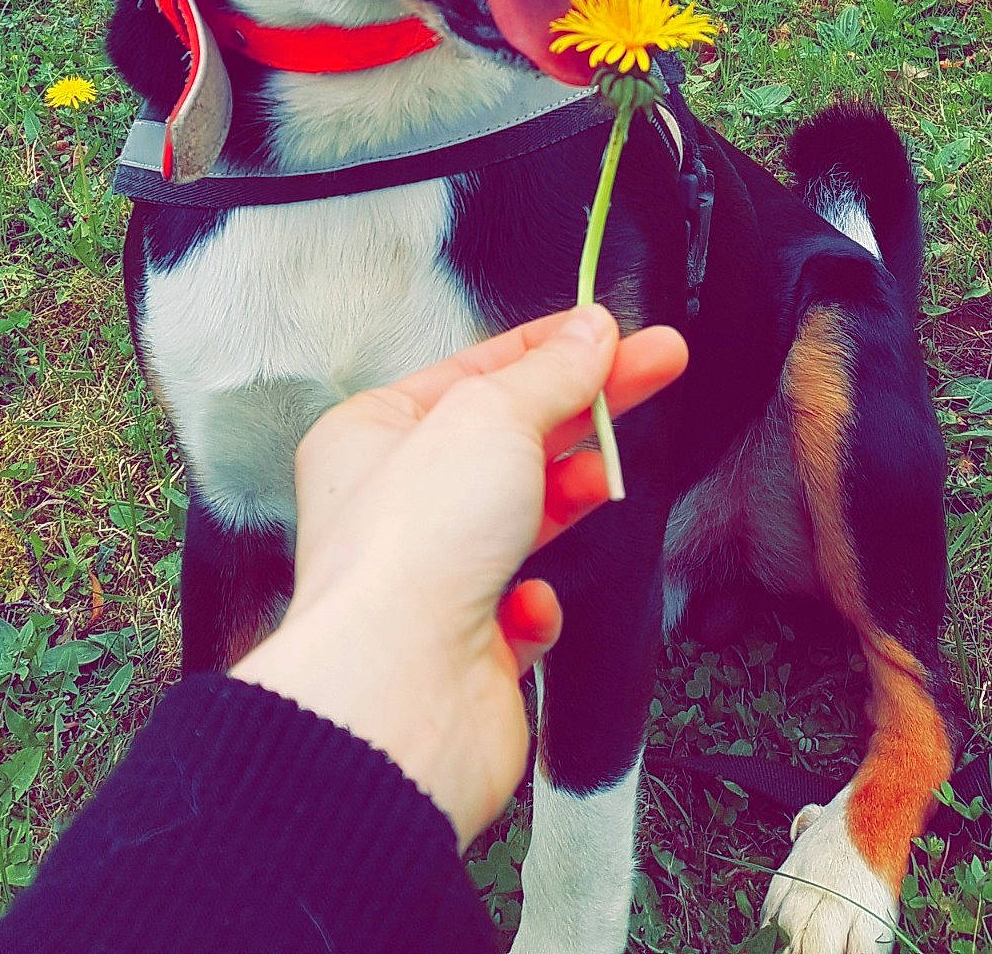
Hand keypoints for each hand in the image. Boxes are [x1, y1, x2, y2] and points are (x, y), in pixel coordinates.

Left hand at [231, 305, 686, 846]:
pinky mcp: (468, 648)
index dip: (550, 345)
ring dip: (568, 497)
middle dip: (585, 406)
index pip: (474, 370)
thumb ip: (551, 372)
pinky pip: (525, 609)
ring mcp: (432, 578)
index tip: (613, 332)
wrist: (404, 697)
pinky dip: (539, 604)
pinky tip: (529, 600)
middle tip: (657, 366)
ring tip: (609, 476)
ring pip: (522, 519)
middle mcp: (393, 505)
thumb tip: (589, 334)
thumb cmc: (408, 554)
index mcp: (371, 435)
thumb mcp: (492, 416)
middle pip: (510, 434)